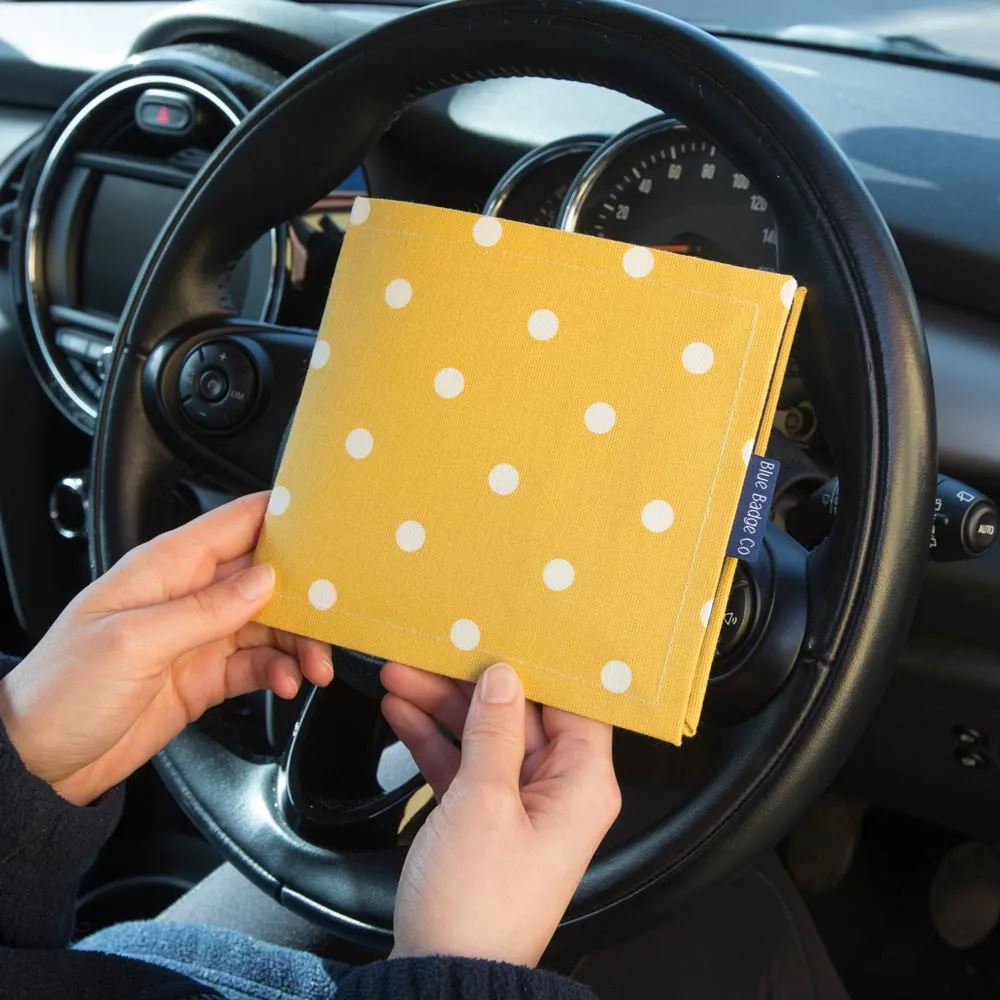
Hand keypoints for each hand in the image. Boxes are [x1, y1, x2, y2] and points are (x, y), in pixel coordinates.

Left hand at [0, 492, 331, 806]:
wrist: (37, 762)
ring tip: (313, 666)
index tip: (329, 528)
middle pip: (267, 578)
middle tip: (333, 619)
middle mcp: (187, 596)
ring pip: (271, 623)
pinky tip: (285, 683)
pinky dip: (279, 672)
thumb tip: (264, 581)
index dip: (284, 518)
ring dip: (299, 642)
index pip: (236, 523)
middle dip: (306, 595)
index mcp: (166, 568)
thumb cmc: (61, 691)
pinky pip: (258, 663)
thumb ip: (205, 610)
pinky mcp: (206, 675)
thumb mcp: (133, 642)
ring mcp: (198, 637)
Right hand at [381, 660, 620, 967]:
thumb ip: (494, 731)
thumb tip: (504, 678)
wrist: (444, 977)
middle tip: (432, 652)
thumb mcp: (483, 801)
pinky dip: (434, 740)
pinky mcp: (485, 821)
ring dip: (443, 706)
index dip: (541, 666)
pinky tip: (403, 713)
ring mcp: (519, 806)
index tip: (507, 632)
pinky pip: (464, 766)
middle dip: (471, 683)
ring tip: (401, 674)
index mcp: (581, 785)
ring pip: (486, 736)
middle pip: (521, 714)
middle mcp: (558, 792)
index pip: (574, 704)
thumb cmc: (477, 904)